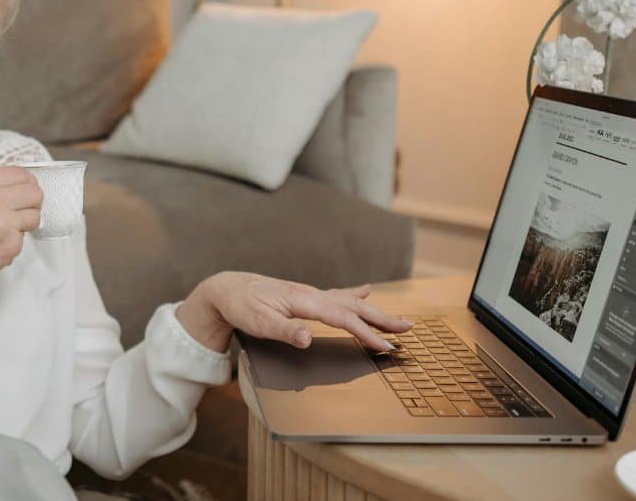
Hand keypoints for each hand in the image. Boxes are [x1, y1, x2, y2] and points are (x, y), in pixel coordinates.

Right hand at [0, 166, 43, 308]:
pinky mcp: (9, 243)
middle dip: (30, 204)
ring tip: (3, 233)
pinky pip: (25, 238)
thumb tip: (15, 188)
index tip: (24, 194)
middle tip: (19, 215)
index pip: (19, 173)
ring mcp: (0, 220)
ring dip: (25, 225)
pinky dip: (14, 244)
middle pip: (34, 191)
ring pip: (35, 215)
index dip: (26, 185)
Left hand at [178, 271, 412, 352]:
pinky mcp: (306, 296)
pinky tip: (366, 290)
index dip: (366, 333)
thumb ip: (285, 331)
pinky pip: (338, 295)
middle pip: (354, 307)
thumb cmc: (242, 307)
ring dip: (375, 310)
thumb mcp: (259, 323)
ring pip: (350, 301)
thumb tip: (309, 338)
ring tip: (397, 318)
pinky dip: (356, 295)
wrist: (227, 289)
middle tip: (407, 329)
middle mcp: (312, 294)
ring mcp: (310, 294)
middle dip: (382, 319)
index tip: (385, 346)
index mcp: (304, 301)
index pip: (343, 318)